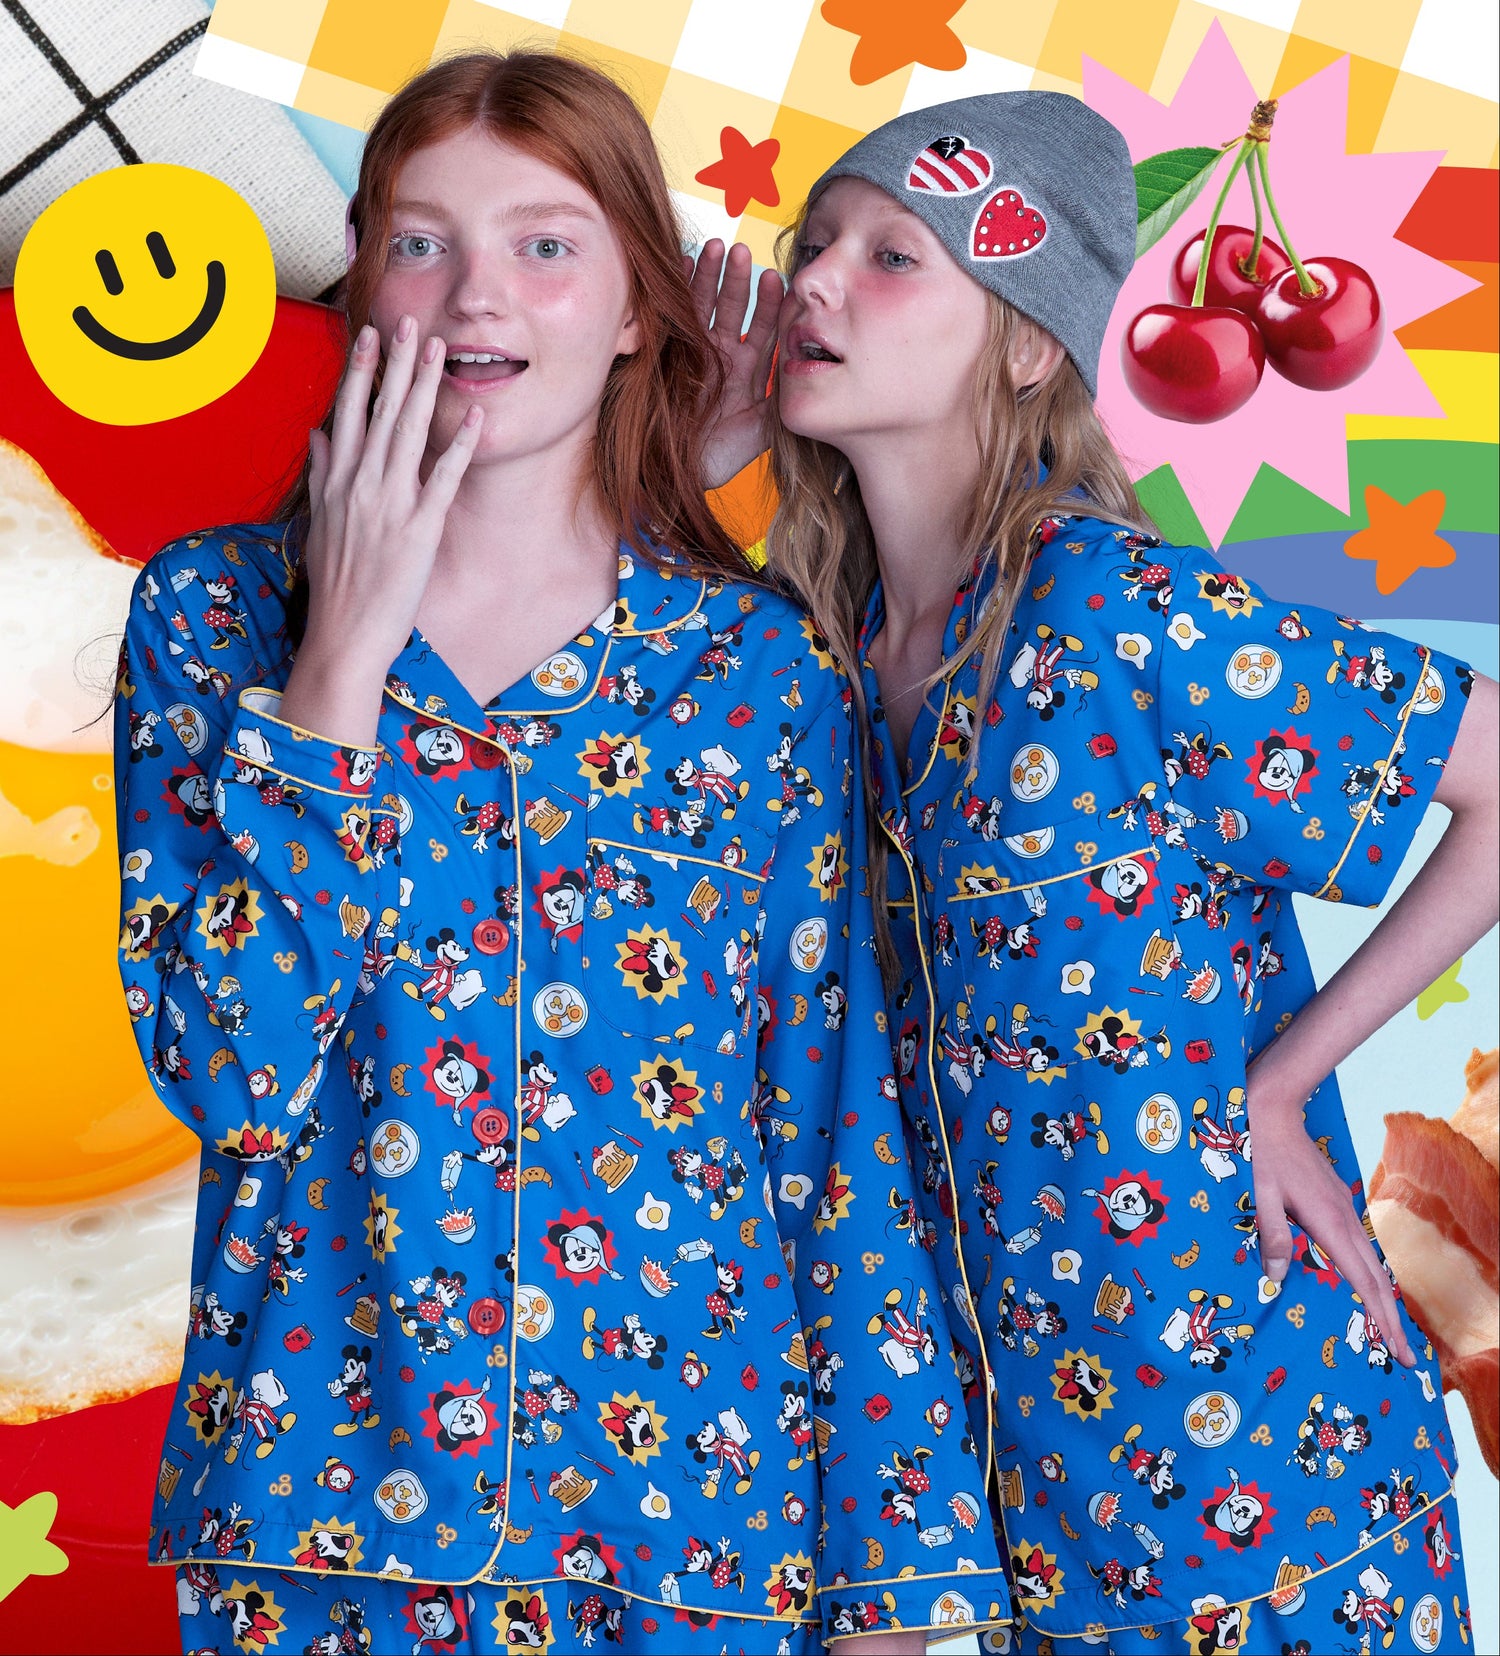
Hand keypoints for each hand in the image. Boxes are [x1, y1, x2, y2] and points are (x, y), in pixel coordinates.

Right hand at [279, 316, 483, 745]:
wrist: (344, 634)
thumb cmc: (334, 583)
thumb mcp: (318, 522)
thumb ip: (320, 474)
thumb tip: (318, 434)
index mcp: (337, 481)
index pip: (348, 412)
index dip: (360, 370)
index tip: (369, 334)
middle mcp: (361, 484)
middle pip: (381, 412)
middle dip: (397, 365)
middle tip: (412, 322)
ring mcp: (391, 504)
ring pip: (409, 433)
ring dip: (426, 388)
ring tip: (440, 350)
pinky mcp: (420, 529)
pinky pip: (442, 478)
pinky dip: (458, 446)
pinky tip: (472, 417)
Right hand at [684, 240, 784, 490]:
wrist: (676, 475)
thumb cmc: (719, 458)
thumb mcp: (760, 433)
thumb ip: (782, 405)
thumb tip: (808, 380)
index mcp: (748, 369)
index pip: (766, 328)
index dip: (771, 305)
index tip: (777, 281)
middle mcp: (723, 355)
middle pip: (734, 308)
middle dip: (738, 280)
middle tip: (743, 251)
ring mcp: (695, 352)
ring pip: (705, 306)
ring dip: (710, 275)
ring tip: (717, 247)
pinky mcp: (669, 355)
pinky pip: (674, 317)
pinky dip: (678, 292)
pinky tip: (682, 266)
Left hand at [1248, 1083, 1414, 1366]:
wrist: (1271, 1109)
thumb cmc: (1259, 1151)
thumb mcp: (1257, 1194)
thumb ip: (1271, 1234)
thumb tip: (1277, 1277)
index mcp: (1329, 1222)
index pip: (1364, 1281)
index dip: (1382, 1319)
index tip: (1399, 1351)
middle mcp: (1345, 1218)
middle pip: (1376, 1277)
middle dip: (1391, 1319)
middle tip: (1405, 1357)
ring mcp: (1343, 1208)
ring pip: (1371, 1261)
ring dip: (1381, 1297)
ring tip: (1387, 1330)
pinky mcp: (1336, 1201)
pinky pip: (1359, 1246)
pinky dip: (1368, 1273)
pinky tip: (1361, 1284)